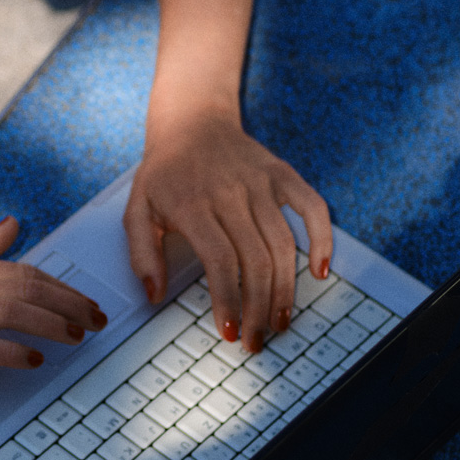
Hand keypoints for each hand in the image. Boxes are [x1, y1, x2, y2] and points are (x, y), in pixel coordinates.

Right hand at [0, 218, 107, 388]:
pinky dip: (9, 352)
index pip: (24, 271)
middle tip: (96, 321)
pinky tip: (30, 360)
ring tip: (75, 337)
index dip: (63, 287)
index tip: (88, 303)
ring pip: (10, 312)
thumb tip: (13, 225)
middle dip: (69, 304)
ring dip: (50, 325)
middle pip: (25, 289)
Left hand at [123, 113, 331, 352]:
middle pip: (256, 260)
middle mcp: (230, 192)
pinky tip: (320, 271)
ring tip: (282, 321)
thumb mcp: (137, 209)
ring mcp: (260, 182)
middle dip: (260, 308)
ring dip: (286, 289)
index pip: (220, 262)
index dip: (229, 301)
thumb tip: (154, 295)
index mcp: (192, 204)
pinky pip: (312, 207)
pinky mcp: (282, 174)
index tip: (231, 333)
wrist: (191, 120)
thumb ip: (142, 254)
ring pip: (283, 244)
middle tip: (259, 339)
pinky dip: (322, 239)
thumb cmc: (164, 173)